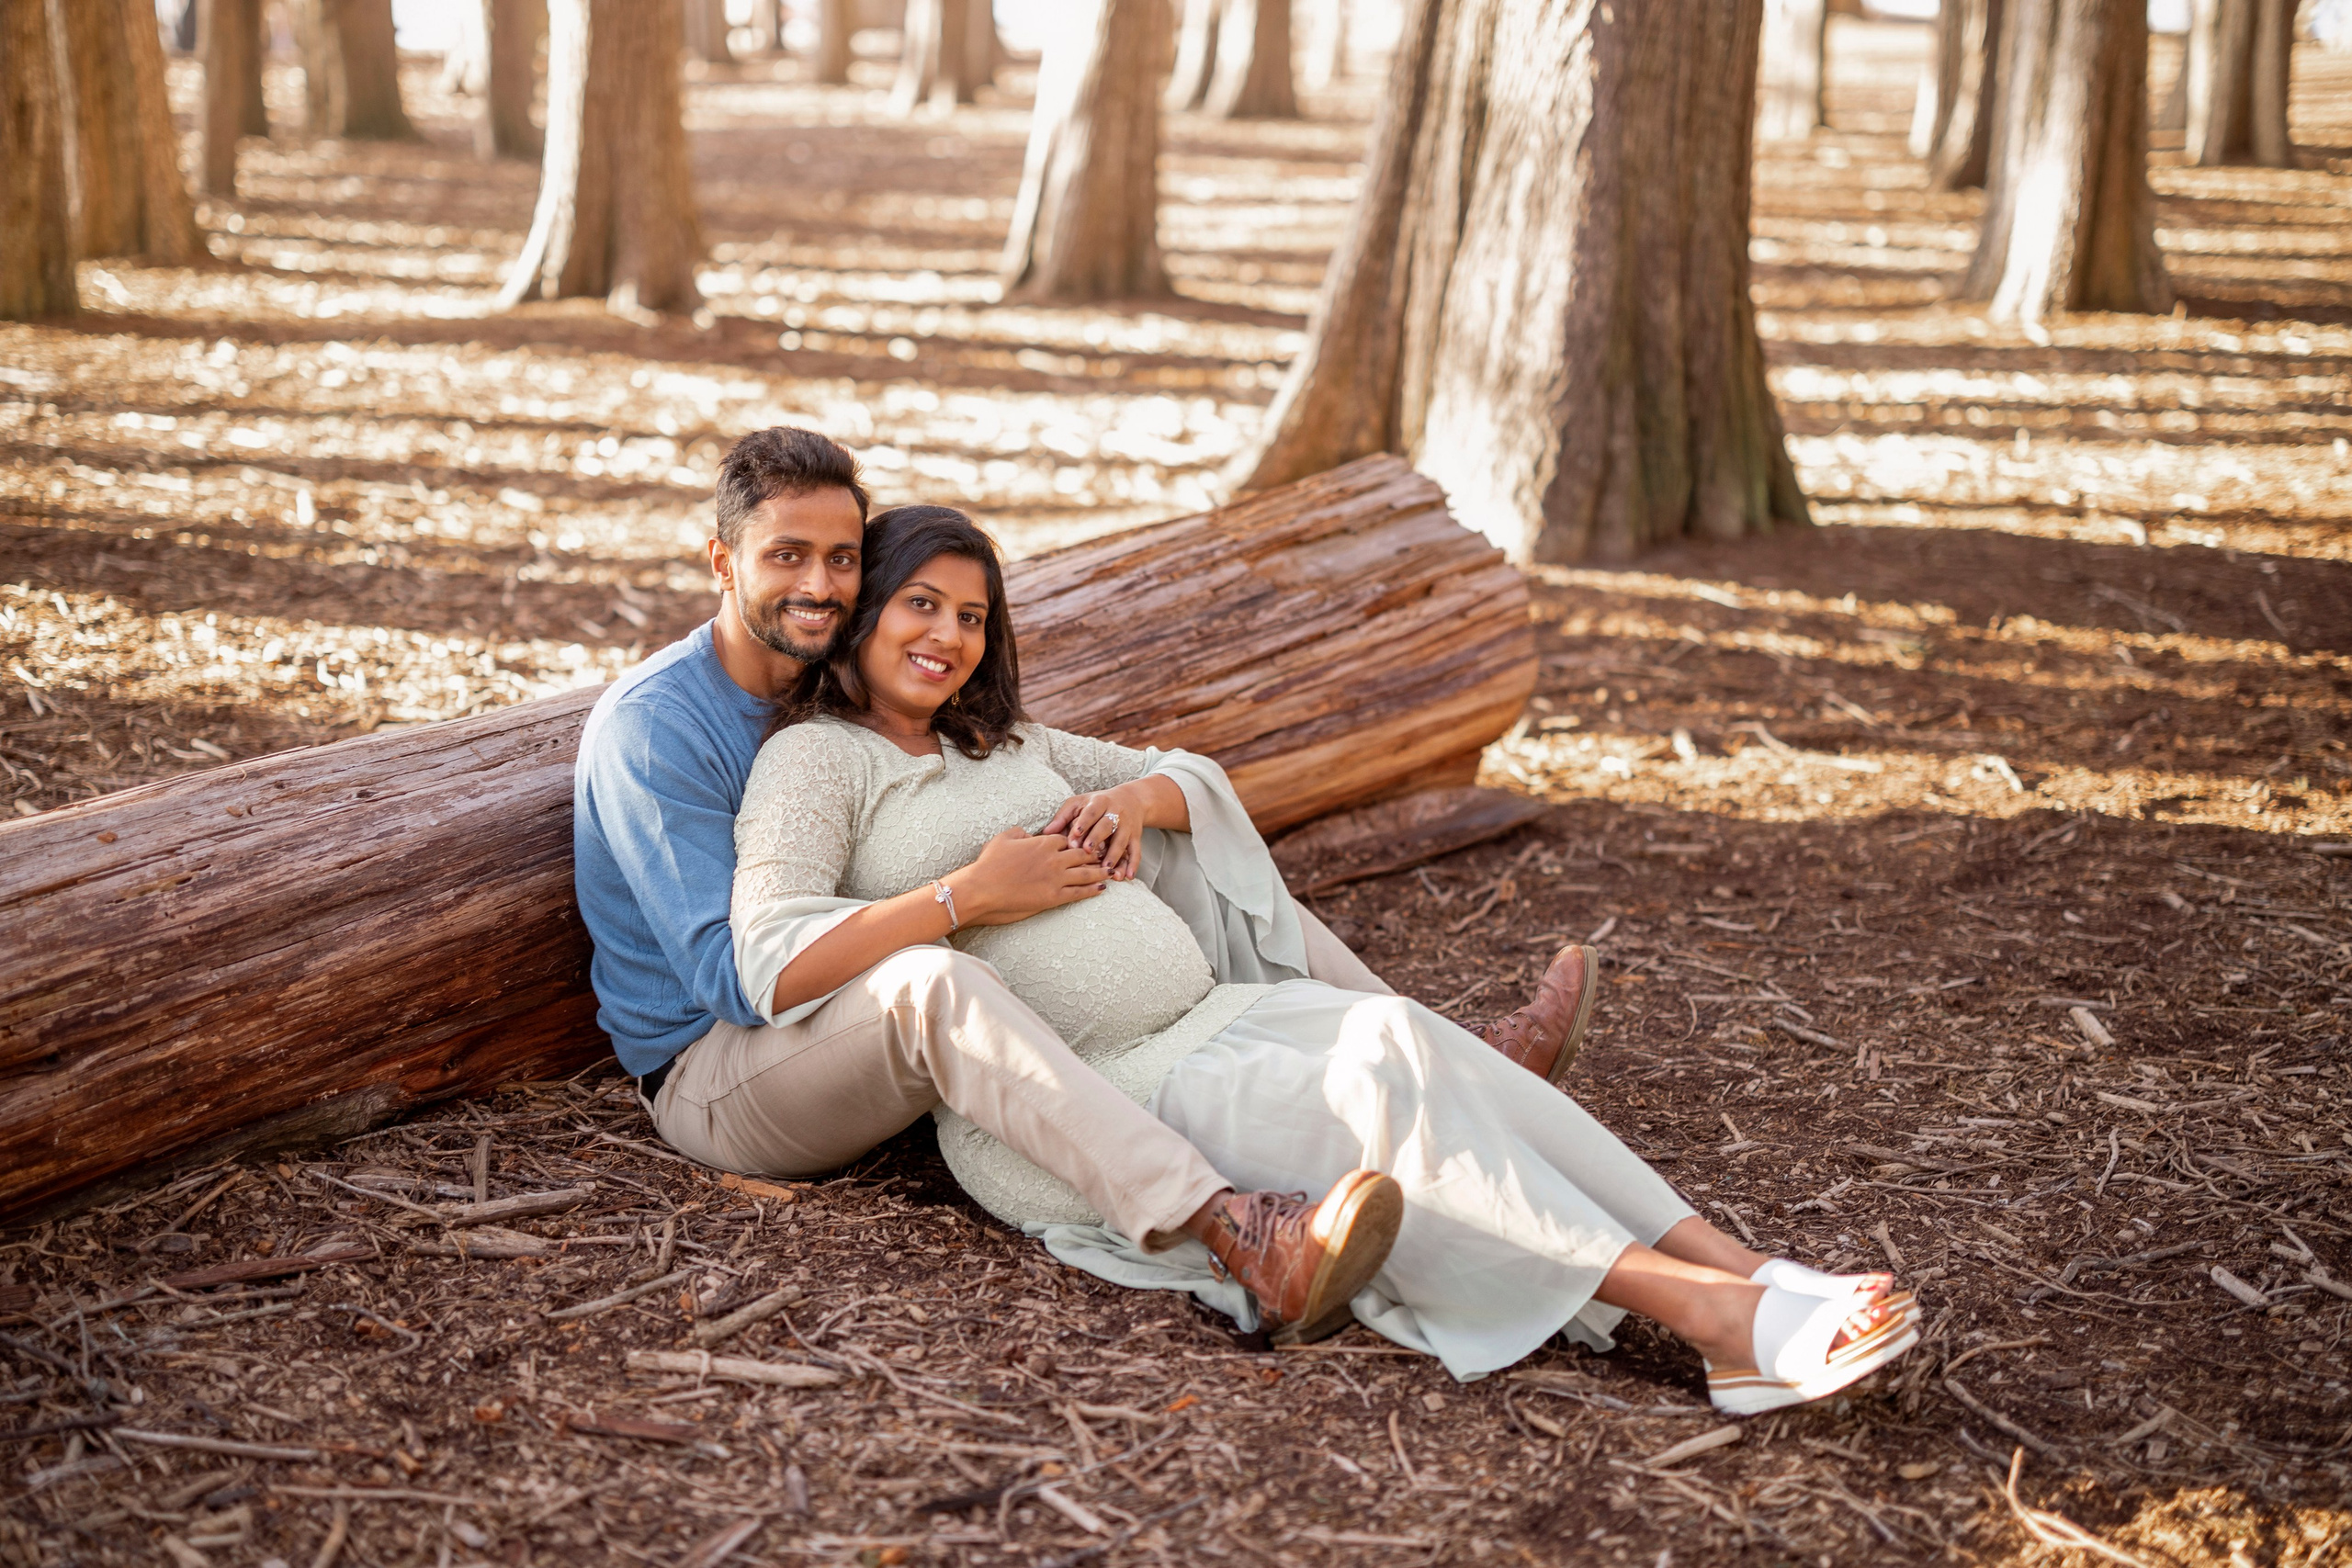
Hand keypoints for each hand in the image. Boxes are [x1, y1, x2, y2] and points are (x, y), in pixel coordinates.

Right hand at [952, 827, 1108, 925]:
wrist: (981, 889)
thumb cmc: (989, 863)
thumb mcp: (1004, 838)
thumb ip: (1021, 832)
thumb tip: (1030, 833)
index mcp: (1043, 842)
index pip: (1070, 838)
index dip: (1081, 839)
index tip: (1091, 841)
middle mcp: (1054, 859)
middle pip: (1084, 853)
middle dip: (1098, 853)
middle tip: (1109, 853)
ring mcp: (1056, 878)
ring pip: (1086, 872)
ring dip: (1101, 871)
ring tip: (1112, 870)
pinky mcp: (1053, 897)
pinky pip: (1079, 892)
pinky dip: (1093, 890)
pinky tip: (1102, 888)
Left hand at [1043, 782, 1153, 879]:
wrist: (1131, 800)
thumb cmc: (1096, 804)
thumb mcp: (1079, 804)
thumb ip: (1063, 817)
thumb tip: (1045, 833)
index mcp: (1099, 803)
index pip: (1091, 812)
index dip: (1084, 823)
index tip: (1075, 834)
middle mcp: (1115, 813)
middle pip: (1107, 826)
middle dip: (1097, 838)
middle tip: (1088, 851)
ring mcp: (1127, 827)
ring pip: (1121, 841)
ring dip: (1115, 855)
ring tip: (1106, 868)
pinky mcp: (1135, 838)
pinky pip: (1136, 852)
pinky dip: (1133, 864)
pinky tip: (1128, 876)